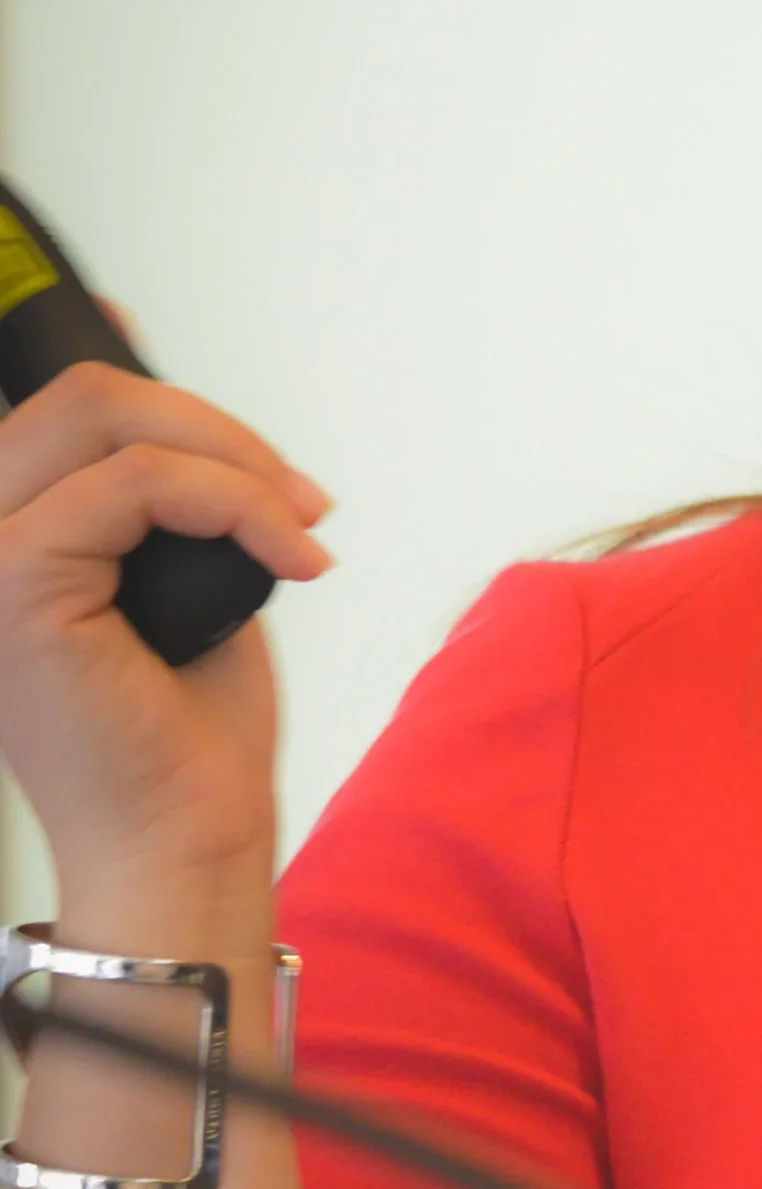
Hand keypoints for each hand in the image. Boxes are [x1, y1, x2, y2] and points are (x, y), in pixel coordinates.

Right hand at [0, 356, 333, 919]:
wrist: (184, 838)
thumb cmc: (185, 731)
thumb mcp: (182, 576)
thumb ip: (162, 492)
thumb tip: (159, 388)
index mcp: (4, 537)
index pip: (39, 404)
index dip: (104, 355)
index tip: (164, 351)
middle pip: (81, 397)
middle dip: (215, 426)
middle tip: (300, 499)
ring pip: (104, 419)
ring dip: (237, 461)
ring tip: (305, 528)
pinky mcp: (13, 586)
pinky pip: (137, 485)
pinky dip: (238, 504)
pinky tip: (295, 556)